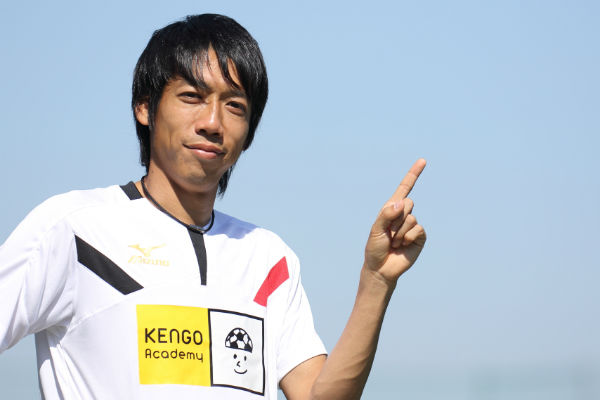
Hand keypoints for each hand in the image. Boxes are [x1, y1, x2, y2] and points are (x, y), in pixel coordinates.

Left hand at [364, 158, 426, 284]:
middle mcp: (404, 215)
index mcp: (391, 209)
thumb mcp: (376, 230)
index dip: (414, 174)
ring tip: (393, 242)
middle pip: (407, 203)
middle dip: (395, 219)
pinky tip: (402, 246)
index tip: (423, 161)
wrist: (381, 268)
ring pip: (411, 218)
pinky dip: (407, 237)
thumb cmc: (375, 248)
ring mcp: (413, 225)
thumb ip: (386, 214)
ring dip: (399, 231)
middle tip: (388, 233)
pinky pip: (418, 229)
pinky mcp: (420, 237)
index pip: (404, 189)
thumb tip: (402, 202)